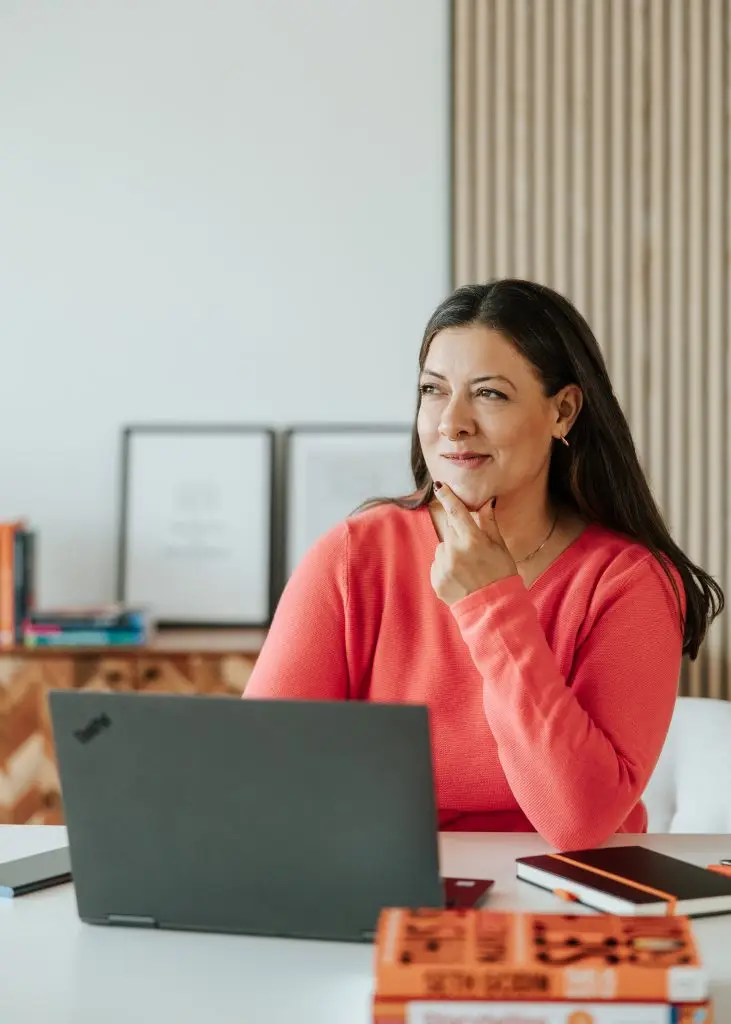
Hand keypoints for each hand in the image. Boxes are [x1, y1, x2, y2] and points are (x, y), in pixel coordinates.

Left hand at [430, 483, 517, 605]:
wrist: (493, 608)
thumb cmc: (501, 574)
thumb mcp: (500, 547)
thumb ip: (488, 523)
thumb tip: (485, 502)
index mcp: (472, 540)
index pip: (456, 511)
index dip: (447, 497)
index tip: (439, 486)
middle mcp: (454, 551)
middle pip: (450, 530)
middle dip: (459, 535)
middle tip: (474, 550)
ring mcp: (443, 566)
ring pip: (443, 548)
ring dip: (452, 552)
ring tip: (468, 567)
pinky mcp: (436, 579)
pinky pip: (437, 564)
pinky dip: (446, 567)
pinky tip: (460, 577)